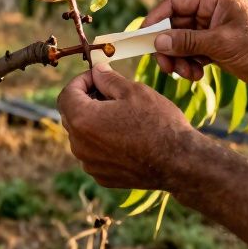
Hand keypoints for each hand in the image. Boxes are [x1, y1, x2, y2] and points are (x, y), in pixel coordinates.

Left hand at [57, 68, 199, 190]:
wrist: (180, 162)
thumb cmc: (158, 123)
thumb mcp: (133, 91)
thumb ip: (107, 79)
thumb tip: (96, 71)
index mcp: (82, 120)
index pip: (67, 94)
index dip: (81, 81)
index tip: (98, 77)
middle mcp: (79, 145)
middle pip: (72, 115)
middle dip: (87, 100)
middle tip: (110, 93)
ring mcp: (90, 164)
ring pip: (82, 135)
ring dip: (95, 122)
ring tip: (121, 115)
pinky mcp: (102, 177)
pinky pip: (94, 154)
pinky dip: (103, 143)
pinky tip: (125, 137)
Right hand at [142, 0, 247, 88]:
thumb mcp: (222, 44)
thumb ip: (188, 41)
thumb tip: (159, 41)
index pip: (174, 3)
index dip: (155, 19)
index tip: (143, 37)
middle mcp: (211, 11)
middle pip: (174, 25)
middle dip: (169, 46)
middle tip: (167, 66)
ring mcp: (212, 28)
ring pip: (181, 41)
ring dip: (179, 59)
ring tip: (188, 75)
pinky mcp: (216, 46)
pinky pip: (192, 52)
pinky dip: (190, 64)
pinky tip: (197, 75)